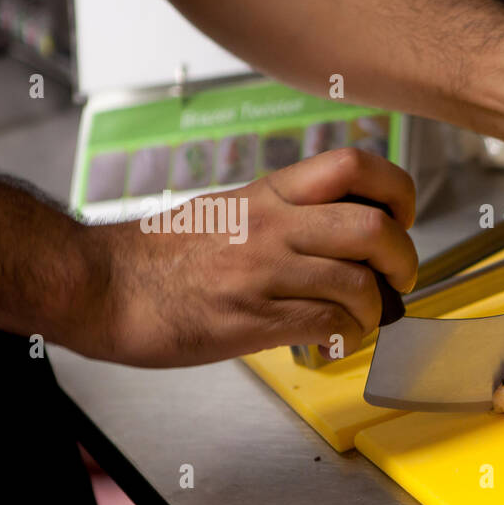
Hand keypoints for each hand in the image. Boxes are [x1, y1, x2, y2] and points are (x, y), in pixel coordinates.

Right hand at [88, 148, 417, 366]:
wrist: (100, 286)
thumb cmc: (162, 255)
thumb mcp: (230, 210)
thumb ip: (288, 216)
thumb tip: (346, 236)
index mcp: (270, 192)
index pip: (354, 165)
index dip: (395, 191)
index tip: (400, 218)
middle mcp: (272, 225)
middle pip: (372, 227)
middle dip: (402, 260)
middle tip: (398, 279)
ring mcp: (263, 272)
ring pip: (359, 284)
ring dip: (376, 310)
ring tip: (363, 318)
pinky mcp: (252, 318)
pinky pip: (329, 325)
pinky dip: (348, 337)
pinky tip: (336, 339)